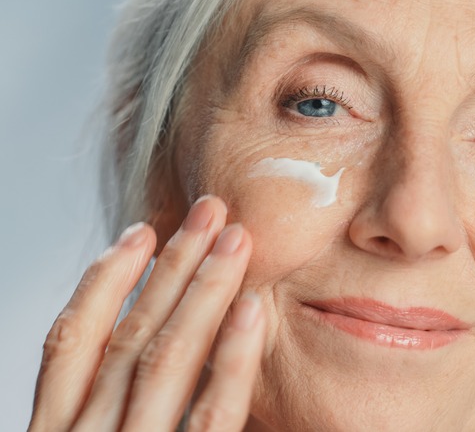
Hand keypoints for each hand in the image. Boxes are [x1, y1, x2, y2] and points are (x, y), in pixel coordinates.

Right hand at [29, 196, 265, 430]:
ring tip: (234, 239)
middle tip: (209, 212)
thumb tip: (139, 346)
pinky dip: (232, 357)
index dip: (105, 281)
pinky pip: (212, 413)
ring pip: (166, 358)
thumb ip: (116, 410)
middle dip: (172, 266)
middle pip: (129, 337)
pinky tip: (252, 308)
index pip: (71, 343)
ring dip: (204, 290)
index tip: (140, 232)